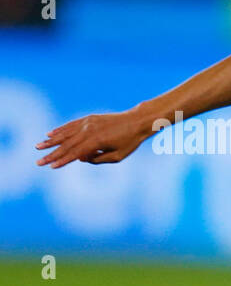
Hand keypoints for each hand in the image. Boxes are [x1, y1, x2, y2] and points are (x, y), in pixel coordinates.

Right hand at [35, 109, 151, 167]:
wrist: (137, 121)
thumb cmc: (130, 142)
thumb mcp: (117, 157)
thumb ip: (98, 159)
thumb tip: (81, 158)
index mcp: (97, 141)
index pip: (76, 153)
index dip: (63, 161)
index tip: (51, 166)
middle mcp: (89, 130)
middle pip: (67, 144)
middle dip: (52, 154)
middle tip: (38, 161)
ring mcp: (88, 123)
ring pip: (66, 133)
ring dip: (51, 141)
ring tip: (38, 146)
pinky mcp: (89, 119)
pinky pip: (71, 125)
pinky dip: (60, 130)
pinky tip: (50, 134)